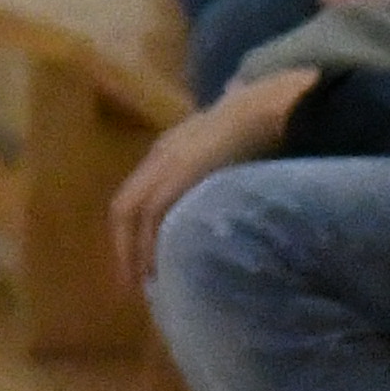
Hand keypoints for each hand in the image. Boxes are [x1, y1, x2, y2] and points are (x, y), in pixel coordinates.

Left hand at [111, 69, 310, 296]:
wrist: (265, 107)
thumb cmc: (257, 130)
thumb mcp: (228, 156)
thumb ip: (217, 178)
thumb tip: (226, 214)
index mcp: (169, 152)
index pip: (137, 197)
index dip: (133, 231)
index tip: (138, 261)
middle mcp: (159, 158)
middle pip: (125, 208)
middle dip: (124, 246)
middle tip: (132, 283)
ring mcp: (166, 164)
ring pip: (133, 213)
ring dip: (133, 249)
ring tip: (143, 283)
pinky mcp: (179, 172)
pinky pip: (153, 212)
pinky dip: (149, 240)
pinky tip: (157, 265)